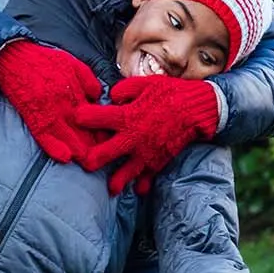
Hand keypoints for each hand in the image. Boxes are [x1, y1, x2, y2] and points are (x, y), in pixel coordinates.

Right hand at [0, 42, 104, 162]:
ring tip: (88, 163)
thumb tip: (98, 97)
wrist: (14, 56)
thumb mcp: (73, 62)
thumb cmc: (44, 60)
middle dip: (94, 145)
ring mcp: (47, 109)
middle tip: (103, 158)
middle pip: (84, 128)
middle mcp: (63, 101)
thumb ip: (88, 80)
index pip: (94, 115)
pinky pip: (44, 135)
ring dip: (78, 150)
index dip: (104, 129)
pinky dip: (54, 147)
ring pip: (67, 135)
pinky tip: (65, 157)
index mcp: (75, 89)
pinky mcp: (32, 115)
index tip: (111, 141)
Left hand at [74, 76, 219, 194]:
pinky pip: (147, 178)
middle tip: (84, 162)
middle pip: (104, 154)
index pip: (96, 118)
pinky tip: (138, 189)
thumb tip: (112, 97)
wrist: (197, 109)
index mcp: (126, 116)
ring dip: (116, 181)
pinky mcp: (158, 161)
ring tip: (111, 188)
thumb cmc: (171, 92)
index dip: (83, 117)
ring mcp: (145, 153)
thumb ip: (124, 89)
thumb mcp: (146, 83)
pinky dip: (142, 184)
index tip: (75, 118)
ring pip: (124, 173)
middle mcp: (132, 138)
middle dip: (91, 159)